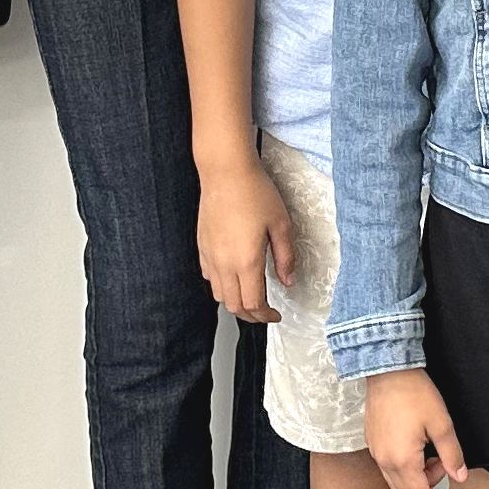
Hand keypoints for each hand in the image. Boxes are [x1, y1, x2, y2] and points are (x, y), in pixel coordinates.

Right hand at [197, 152, 294, 323]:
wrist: (226, 171)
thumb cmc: (254, 192)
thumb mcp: (281, 224)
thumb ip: (285, 257)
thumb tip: (287, 280)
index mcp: (246, 261)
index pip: (254, 304)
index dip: (266, 316)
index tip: (276, 315)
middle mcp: (224, 263)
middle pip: (234, 306)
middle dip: (251, 315)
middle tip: (265, 312)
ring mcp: (210, 255)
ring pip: (219, 295)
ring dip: (235, 302)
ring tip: (250, 297)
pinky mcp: (201, 246)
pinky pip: (209, 276)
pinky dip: (221, 285)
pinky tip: (233, 276)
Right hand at [366, 372, 468, 488]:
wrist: (388, 372)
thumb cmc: (413, 393)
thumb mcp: (442, 425)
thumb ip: (452, 455)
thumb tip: (459, 476)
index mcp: (402, 460)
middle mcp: (384, 460)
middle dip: (428, 486)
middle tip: (443, 464)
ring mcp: (376, 451)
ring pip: (395, 480)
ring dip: (415, 476)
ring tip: (431, 453)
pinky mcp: (372, 441)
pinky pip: (387, 466)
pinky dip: (403, 467)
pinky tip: (415, 448)